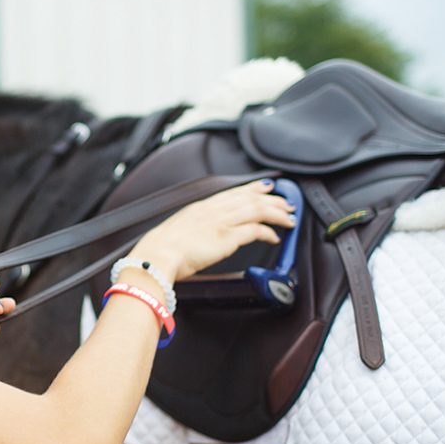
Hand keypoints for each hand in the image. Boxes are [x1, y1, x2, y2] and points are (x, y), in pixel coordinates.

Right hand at [131, 179, 296, 281]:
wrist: (156, 257)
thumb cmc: (160, 250)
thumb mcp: (176, 231)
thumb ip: (191, 229)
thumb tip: (198, 236)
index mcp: (200, 208)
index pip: (233, 193)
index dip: (253, 189)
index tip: (266, 187)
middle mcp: (213, 211)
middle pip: (250, 198)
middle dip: (272, 200)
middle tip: (286, 203)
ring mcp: (220, 222)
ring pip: (257, 210)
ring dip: (276, 213)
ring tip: (288, 218)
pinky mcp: (227, 238)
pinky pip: (255, 230)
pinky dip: (268, 232)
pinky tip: (275, 237)